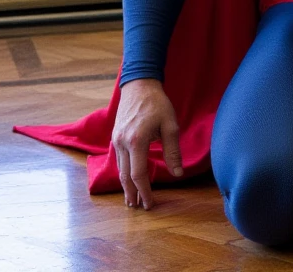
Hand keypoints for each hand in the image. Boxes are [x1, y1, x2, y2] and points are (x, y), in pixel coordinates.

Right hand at [112, 79, 182, 209]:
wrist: (139, 85)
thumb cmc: (157, 104)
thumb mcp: (171, 125)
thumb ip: (173, 150)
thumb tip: (178, 173)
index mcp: (136, 141)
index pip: (139, 174)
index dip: (145, 191)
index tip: (150, 204)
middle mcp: (122, 143)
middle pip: (125, 176)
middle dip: (132, 193)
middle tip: (139, 207)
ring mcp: (116, 140)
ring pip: (120, 169)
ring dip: (126, 185)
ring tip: (132, 198)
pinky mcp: (115, 136)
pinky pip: (118, 160)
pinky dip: (123, 172)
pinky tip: (128, 178)